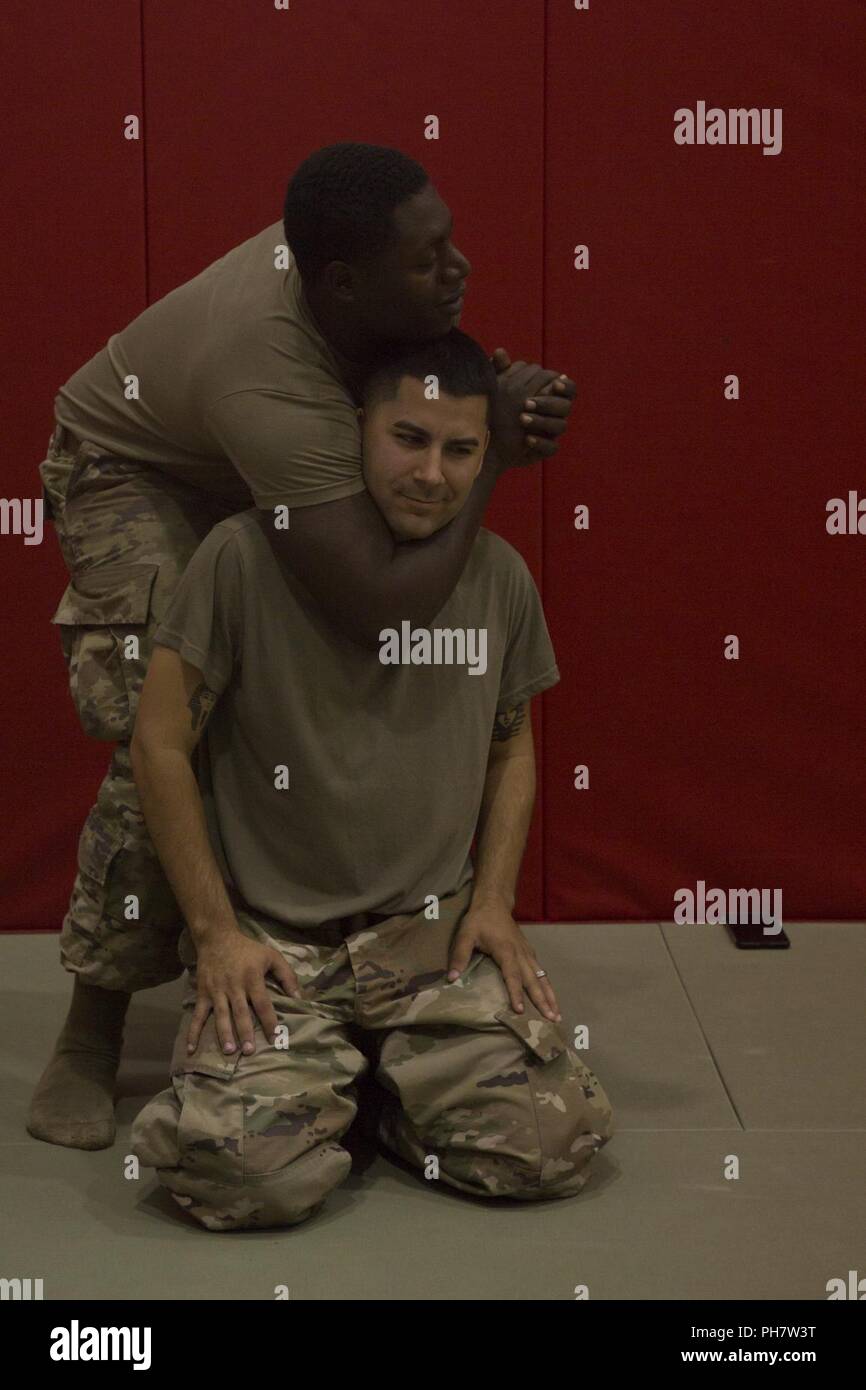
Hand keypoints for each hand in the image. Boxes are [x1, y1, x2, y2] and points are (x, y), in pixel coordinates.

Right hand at [187, 930, 300, 1057]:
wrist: (217, 938)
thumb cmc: (248, 950)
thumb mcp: (271, 956)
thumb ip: (287, 975)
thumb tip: (299, 997)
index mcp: (252, 978)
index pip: (262, 1003)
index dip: (268, 1021)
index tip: (274, 1038)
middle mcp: (234, 986)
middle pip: (240, 1012)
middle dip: (245, 1032)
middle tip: (249, 1051)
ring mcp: (217, 991)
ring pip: (221, 1015)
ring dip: (224, 1034)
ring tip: (229, 1051)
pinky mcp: (203, 993)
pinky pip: (198, 1014)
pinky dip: (193, 1032)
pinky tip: (192, 1049)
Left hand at [445, 898, 561, 1020]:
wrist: (494, 903)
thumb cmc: (479, 921)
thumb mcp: (465, 935)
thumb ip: (459, 956)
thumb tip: (452, 979)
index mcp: (506, 951)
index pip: (512, 976)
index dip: (516, 994)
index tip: (520, 1011)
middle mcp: (521, 954)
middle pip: (533, 980)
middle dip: (542, 1000)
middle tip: (552, 1018)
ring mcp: (527, 953)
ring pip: (541, 977)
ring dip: (550, 995)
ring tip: (557, 1014)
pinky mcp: (529, 952)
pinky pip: (541, 971)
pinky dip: (547, 985)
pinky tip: (551, 998)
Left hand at [489, 348, 576, 468]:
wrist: (485, 439)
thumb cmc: (495, 408)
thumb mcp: (497, 388)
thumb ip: (500, 370)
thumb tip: (499, 351)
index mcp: (549, 395)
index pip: (568, 388)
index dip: (565, 385)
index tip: (554, 383)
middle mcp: (553, 414)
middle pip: (565, 406)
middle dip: (549, 403)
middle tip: (526, 403)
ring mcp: (550, 433)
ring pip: (560, 426)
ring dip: (542, 421)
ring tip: (521, 419)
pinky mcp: (544, 450)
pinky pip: (551, 448)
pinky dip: (541, 443)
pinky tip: (527, 439)